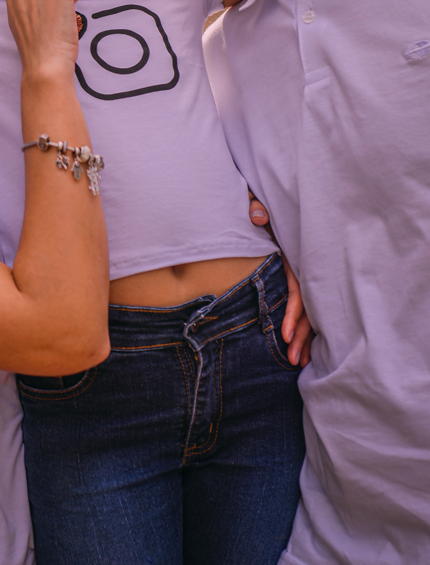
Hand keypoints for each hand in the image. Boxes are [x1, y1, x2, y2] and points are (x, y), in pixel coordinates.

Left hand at [246, 194, 312, 365]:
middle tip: (292, 360)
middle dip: (302, 336)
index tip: (286, 335)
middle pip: (308, 308)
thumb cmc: (260, 202)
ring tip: (296, 363)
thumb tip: (258, 217)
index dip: (294, 313)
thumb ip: (255, 207)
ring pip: (309, 313)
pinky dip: (304, 329)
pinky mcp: (294, 280)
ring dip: (305, 338)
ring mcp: (299, 276)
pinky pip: (305, 309)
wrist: (264, 201)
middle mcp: (300, 268)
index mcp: (293, 255)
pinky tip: (301, 350)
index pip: (298, 290)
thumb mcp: (257, 201)